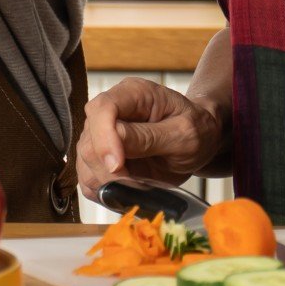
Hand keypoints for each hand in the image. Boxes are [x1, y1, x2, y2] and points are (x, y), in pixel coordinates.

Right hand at [75, 77, 216, 192]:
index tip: (117, 166)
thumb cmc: (197, 130)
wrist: (200, 140)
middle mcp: (112, 110)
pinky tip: (128, 188)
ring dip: (108, 183)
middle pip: (88, 142)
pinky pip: (88, 179)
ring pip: (85, 163)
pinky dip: (105, 191)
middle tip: (139, 182)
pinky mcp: (100, 157)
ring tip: (140, 183)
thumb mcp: (185, 134)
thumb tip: (115, 141)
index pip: (102, 109)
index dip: (104, 139)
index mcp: (133, 94)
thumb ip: (149, 137)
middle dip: (109, 170)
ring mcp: (102, 134)